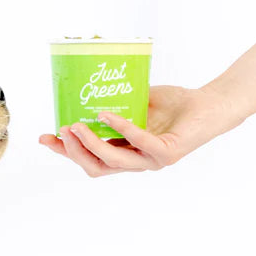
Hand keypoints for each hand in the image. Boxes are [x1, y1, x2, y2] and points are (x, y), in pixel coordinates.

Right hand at [39, 85, 240, 176]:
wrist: (210, 104)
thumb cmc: (174, 104)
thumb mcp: (136, 102)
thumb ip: (114, 104)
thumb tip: (85, 88)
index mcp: (125, 152)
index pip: (90, 159)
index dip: (65, 152)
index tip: (45, 137)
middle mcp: (136, 162)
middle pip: (95, 167)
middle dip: (72, 152)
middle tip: (60, 131)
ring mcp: (151, 161)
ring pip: (112, 161)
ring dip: (90, 144)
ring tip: (76, 126)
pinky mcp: (167, 153)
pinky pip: (139, 143)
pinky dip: (121, 128)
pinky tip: (107, 115)